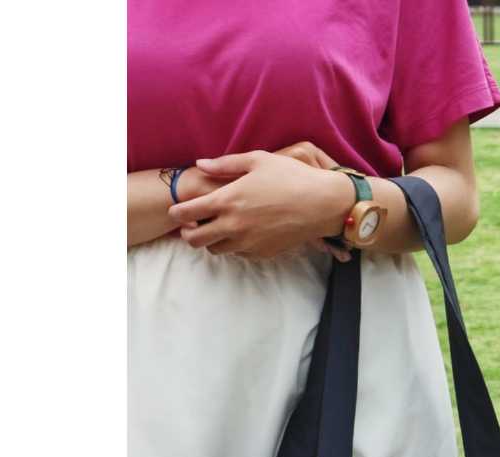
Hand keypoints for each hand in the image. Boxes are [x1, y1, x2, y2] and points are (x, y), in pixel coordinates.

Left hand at [168, 150, 352, 258]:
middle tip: (192, 225)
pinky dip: (234, 246)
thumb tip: (200, 164)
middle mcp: (233, 226)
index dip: (177, 212)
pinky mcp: (262, 253)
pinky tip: (241, 233)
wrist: (322, 204)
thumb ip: (224, 164)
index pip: (187, 213)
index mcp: (227, 200)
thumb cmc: (291, 177)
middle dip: (187, 234)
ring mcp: (248, 243)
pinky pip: (238, 254)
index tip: (177, 211)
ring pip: (216, 250)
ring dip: (211, 240)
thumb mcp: (257, 160)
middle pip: (195, 240)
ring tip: (217, 228)